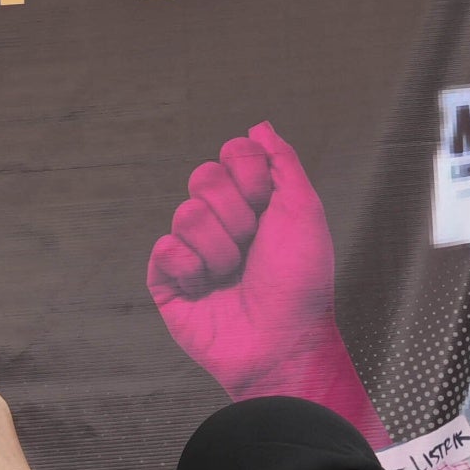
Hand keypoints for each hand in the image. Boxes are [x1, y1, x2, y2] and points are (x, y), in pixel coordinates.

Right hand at [145, 123, 344, 398]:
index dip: (248, 174)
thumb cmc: (300, 284)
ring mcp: (194, 252)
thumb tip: (259, 127)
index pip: (231, 154)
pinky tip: (208, 288)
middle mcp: (222, 223)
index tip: (268, 203)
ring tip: (234, 275)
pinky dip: (191, 268)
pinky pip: (164, 249)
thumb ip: (282, 161)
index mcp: (254, 203)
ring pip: (186, 214)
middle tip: (252, 244)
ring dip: (219, 248)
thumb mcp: (304, 210)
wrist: (282, 341)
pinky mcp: (169, 282)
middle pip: (203, 177)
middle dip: (235, 212)